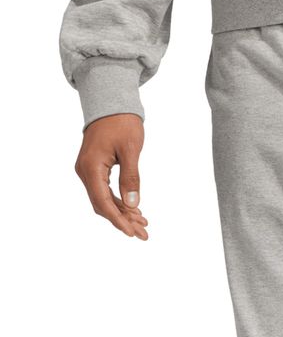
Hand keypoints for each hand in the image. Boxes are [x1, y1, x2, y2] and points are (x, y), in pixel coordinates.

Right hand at [75, 114, 148, 238]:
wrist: (110, 102)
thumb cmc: (122, 122)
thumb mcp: (131, 150)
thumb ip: (131, 177)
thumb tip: (133, 205)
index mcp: (91, 167)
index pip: (102, 201)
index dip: (117, 220)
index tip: (132, 233)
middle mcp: (84, 171)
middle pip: (102, 205)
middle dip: (122, 221)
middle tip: (144, 234)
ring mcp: (87, 171)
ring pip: (103, 200)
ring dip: (122, 214)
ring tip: (143, 225)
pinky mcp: (94, 169)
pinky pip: (104, 191)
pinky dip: (119, 203)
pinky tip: (135, 212)